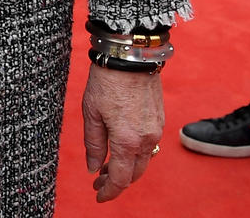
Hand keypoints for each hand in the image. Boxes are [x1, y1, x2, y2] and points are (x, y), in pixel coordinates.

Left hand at [82, 66, 163, 202]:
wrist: (131, 54)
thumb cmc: (107, 81)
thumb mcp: (91, 113)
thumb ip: (93, 144)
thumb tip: (92, 167)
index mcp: (126, 141)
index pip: (119, 179)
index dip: (108, 191)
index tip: (98, 195)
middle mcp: (145, 139)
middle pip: (134, 174)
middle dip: (116, 182)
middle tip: (98, 180)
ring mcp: (155, 130)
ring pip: (143, 161)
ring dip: (126, 168)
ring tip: (107, 165)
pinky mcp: (159, 120)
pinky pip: (150, 146)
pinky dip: (136, 154)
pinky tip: (122, 148)